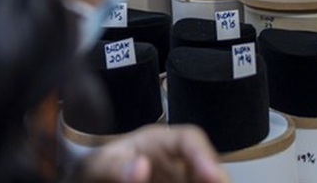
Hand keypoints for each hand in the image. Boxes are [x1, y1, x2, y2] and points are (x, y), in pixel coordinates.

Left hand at [77, 125, 228, 182]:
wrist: (99, 179)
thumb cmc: (103, 167)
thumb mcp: (100, 165)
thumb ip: (115, 167)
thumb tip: (140, 167)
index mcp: (159, 141)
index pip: (190, 139)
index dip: (205, 155)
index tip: (213, 175)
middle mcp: (178, 160)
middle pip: (209, 167)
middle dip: (217, 178)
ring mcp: (182, 178)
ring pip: (206, 180)